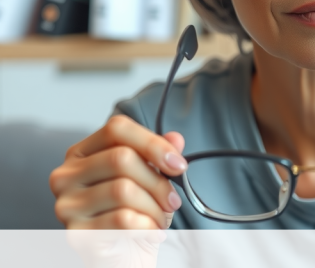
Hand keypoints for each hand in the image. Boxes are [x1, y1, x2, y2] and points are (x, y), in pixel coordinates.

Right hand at [50, 115, 187, 228]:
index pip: (116, 129)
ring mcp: (67, 205)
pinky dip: (147, 225)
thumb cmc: (135, 214)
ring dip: (154, 207)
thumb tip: (175, 138)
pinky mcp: (76, 233)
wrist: (125, 258)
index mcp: (82, 153)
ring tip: (160, 219)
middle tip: (173, 201)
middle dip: (158, 182)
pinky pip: (122, 219)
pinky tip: (152, 232)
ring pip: (123, 189)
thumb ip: (160, 155)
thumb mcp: (151, 179)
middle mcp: (66, 175)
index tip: (178, 165)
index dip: (153, 143)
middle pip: (121, 158)